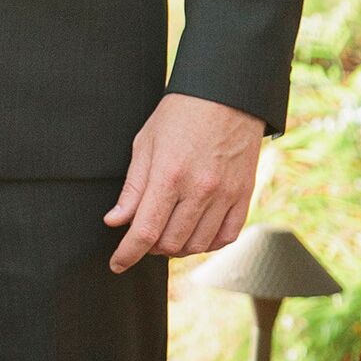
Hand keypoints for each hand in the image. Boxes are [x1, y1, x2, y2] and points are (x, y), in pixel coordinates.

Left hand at [104, 92, 262, 271]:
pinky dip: (207, 244)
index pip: (145, 230)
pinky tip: (194, 234)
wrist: (226, 97)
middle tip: (142, 236)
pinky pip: (226, 237)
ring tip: (165, 234)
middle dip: (149, 248)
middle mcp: (200, 190)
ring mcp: (226, 195)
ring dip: (176, 248)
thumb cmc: (179, 116)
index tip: (117, 264)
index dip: (127, 253)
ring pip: (197, 245)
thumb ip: (132, 188)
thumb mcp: (145, 144)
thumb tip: (116, 221)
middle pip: (170, 243)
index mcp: (169, 175)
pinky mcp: (244, 196)